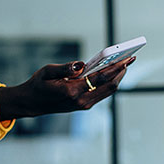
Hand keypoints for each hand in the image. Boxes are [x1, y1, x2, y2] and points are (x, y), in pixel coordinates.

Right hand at [0, 57, 133, 120]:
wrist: (33, 103)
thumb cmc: (39, 84)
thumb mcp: (47, 71)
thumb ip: (65, 67)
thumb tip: (81, 64)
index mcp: (72, 91)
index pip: (100, 78)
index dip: (115, 68)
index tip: (125, 59)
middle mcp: (82, 100)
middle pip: (110, 86)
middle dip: (121, 72)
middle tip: (130, 59)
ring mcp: (85, 105)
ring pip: (109, 91)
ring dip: (118, 77)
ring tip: (124, 64)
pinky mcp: (86, 105)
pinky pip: (103, 93)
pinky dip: (111, 82)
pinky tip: (114, 72)